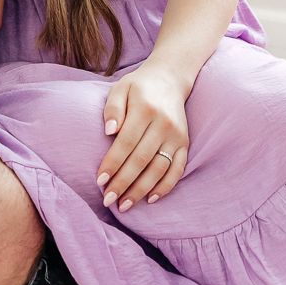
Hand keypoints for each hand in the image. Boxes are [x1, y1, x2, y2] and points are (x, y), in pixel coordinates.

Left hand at [96, 61, 190, 213]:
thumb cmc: (138, 87)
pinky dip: (165, 187)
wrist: (169, 79)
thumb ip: (112, 108)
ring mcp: (177, 135)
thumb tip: (108, 132)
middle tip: (108, 200)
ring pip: (159, 169)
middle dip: (123, 183)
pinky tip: (150, 199)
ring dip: (141, 190)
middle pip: (141, 160)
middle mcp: (163, 124)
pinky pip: (177, 169)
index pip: (126, 143)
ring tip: (124, 205)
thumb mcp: (120, 88)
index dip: (113, 164)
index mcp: (145, 109)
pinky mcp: (185, 143)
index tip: (99, 181)